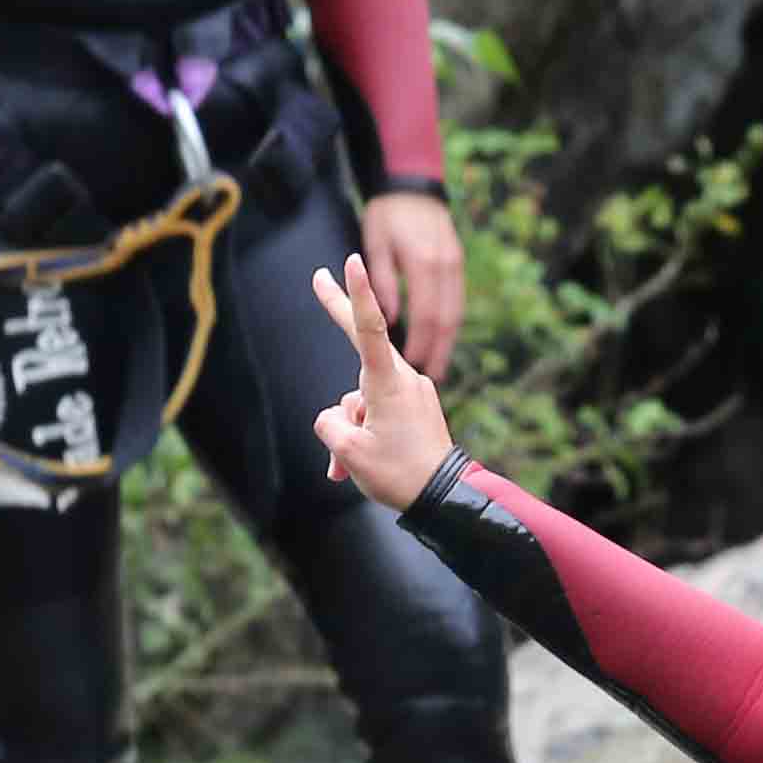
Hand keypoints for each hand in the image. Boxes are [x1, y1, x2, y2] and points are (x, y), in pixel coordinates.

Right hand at [309, 259, 453, 511]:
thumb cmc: (397, 474)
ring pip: (361, 397)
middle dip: (337, 312)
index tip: (351, 263)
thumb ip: (330, 424)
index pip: (368, 328)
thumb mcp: (348, 452)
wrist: (443, 498)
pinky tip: (361, 464)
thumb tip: (341, 415)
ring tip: (349, 466)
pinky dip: (364, 433)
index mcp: (386, 382)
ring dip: (349, 428)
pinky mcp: (416, 406)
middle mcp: (402, 378)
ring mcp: (411, 391)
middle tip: (319, 276)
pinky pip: (378, 410)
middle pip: (361, 344)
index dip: (354, 294)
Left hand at [357, 188, 466, 380]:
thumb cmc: (386, 214)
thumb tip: (390, 317)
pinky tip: (442, 338)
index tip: (412, 364)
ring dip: (447, 342)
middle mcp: (444, 266)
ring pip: (455, 312)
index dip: (421, 342)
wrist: (412, 184)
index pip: (426, 314)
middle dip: (439, 350)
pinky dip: (450, 324)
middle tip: (431, 377)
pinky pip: (456, 300)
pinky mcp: (457, 262)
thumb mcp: (376, 244)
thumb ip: (383, 281)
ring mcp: (455, 264)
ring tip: (438, 366)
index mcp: (423, 263)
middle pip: (446, 319)